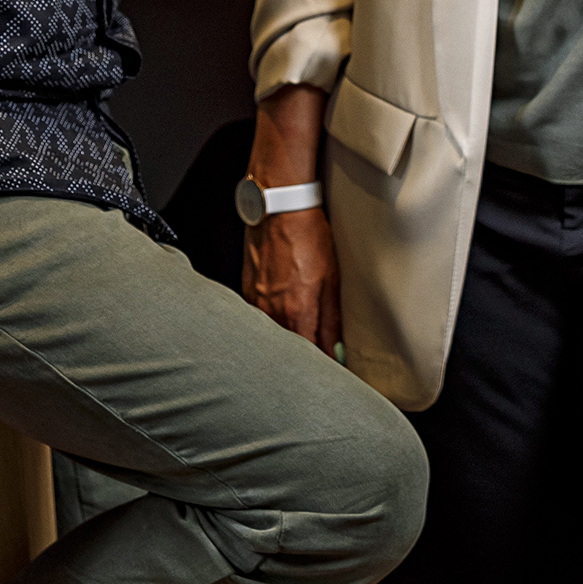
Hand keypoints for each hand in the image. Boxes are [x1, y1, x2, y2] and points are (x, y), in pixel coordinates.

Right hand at [244, 208, 340, 353]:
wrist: (279, 209)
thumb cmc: (308, 238)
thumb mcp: (331, 281)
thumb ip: (331, 321)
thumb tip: (336, 351)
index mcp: (297, 313)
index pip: (310, 356)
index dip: (322, 367)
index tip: (330, 373)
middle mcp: (271, 313)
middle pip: (288, 351)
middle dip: (302, 360)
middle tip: (316, 361)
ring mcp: (254, 303)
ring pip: (271, 336)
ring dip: (286, 342)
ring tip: (299, 338)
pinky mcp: (246, 292)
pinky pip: (258, 320)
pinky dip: (271, 325)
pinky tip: (280, 318)